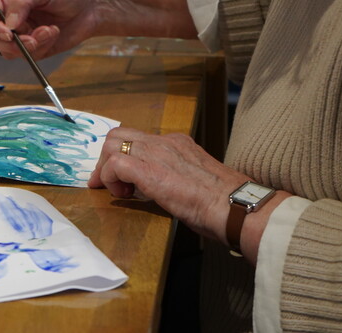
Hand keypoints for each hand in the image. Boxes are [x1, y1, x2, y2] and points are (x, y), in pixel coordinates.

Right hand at [0, 0, 100, 60]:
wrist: (93, 4)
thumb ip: (22, 3)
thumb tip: (8, 25)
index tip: (7, 34)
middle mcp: (9, 17)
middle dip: (12, 43)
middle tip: (31, 40)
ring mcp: (21, 33)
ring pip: (9, 51)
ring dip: (29, 46)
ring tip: (49, 31)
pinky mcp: (35, 47)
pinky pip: (28, 56)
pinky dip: (41, 48)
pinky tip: (53, 32)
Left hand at [88, 127, 289, 261]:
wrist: (235, 207)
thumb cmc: (224, 203)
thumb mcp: (195, 180)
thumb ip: (176, 177)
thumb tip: (161, 189)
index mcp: (177, 143)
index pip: (139, 138)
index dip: (122, 156)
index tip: (118, 179)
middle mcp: (165, 142)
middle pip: (118, 134)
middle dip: (106, 159)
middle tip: (107, 184)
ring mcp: (157, 153)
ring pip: (112, 144)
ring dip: (107, 170)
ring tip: (119, 192)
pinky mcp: (149, 170)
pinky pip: (115, 164)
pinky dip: (111, 179)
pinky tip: (123, 195)